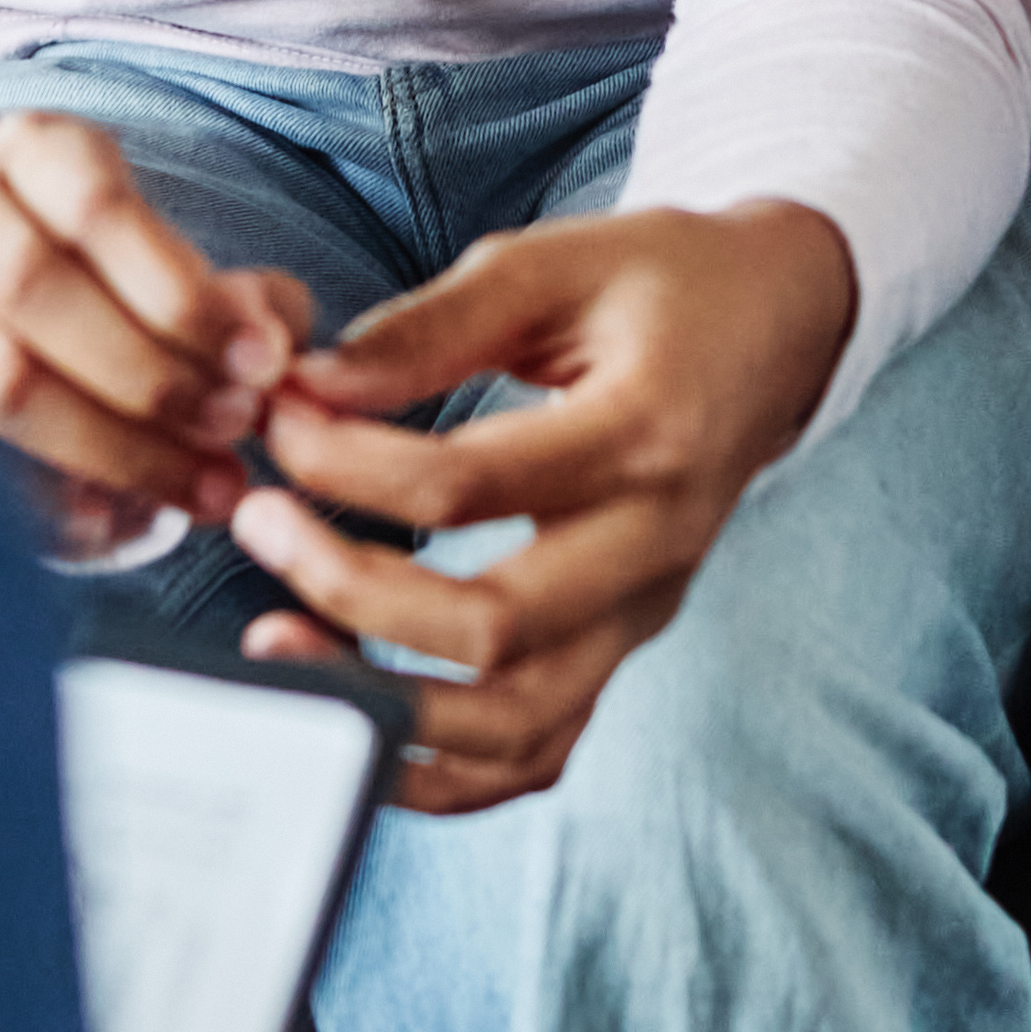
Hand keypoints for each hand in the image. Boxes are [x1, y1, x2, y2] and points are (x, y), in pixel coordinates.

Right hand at [0, 114, 314, 553]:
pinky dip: (54, 497)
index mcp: (31, 151)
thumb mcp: (184, 265)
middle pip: (29, 282)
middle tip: (232, 426)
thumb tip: (269, 349)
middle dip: (147, 370)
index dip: (181, 293)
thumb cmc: (112, 280)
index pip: (94, 208)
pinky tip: (124, 519)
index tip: (260, 365)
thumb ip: (246, 302)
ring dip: (113, 442)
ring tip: (202, 482)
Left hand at [223, 200, 853, 815]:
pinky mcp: (623, 649)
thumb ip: (431, 325)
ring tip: (277, 649)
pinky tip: (353, 720)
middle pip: (494, 629)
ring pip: (516, 724)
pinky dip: (439, 768)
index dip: (348, 460)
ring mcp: (643, 615)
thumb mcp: (553, 263)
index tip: (279, 416)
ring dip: (384, 705)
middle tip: (256, 521)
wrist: (774, 332)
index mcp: (645, 435)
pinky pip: (536, 753)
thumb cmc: (658, 285)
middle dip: (350, 590)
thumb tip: (308, 385)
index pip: (470, 486)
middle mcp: (654, 548)